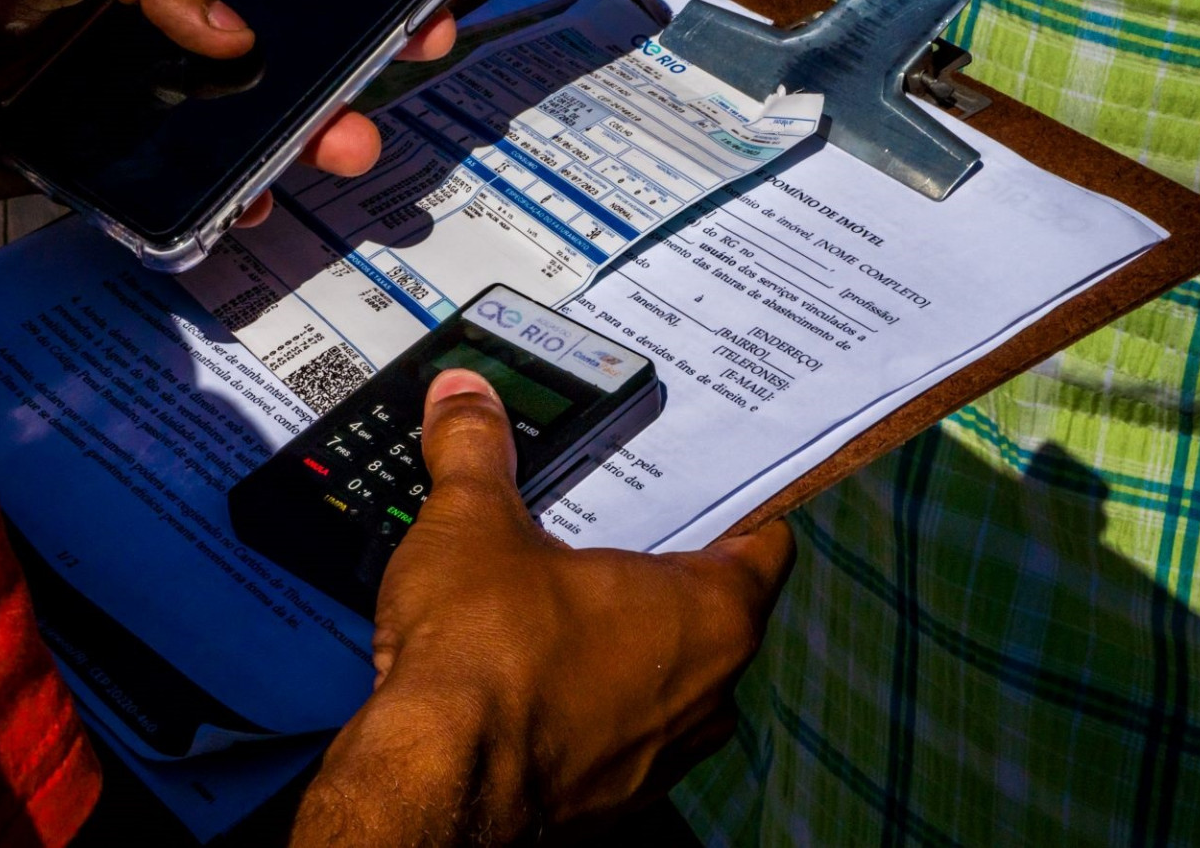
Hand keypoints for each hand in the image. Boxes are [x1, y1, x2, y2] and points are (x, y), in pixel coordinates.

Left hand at [0, 0, 456, 205]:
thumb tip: (236, 31)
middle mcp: (157, 16)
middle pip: (280, 31)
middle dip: (350, 46)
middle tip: (413, 49)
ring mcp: (140, 91)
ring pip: (248, 111)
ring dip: (308, 128)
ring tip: (347, 144)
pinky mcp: (113, 159)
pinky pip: (191, 178)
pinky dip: (234, 191)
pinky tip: (259, 198)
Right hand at [295, 369, 793, 844]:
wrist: (436, 782)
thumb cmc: (483, 655)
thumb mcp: (472, 520)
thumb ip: (477, 449)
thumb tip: (466, 396)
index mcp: (707, 613)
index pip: (764, 544)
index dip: (734, 506)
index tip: (703, 486)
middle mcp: (707, 692)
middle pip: (710, 613)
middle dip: (655, 574)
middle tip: (600, 532)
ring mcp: (663, 757)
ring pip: (665, 681)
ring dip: (621, 647)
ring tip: (553, 602)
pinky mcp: (613, 803)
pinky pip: (617, 733)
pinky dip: (585, 703)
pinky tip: (525, 674)